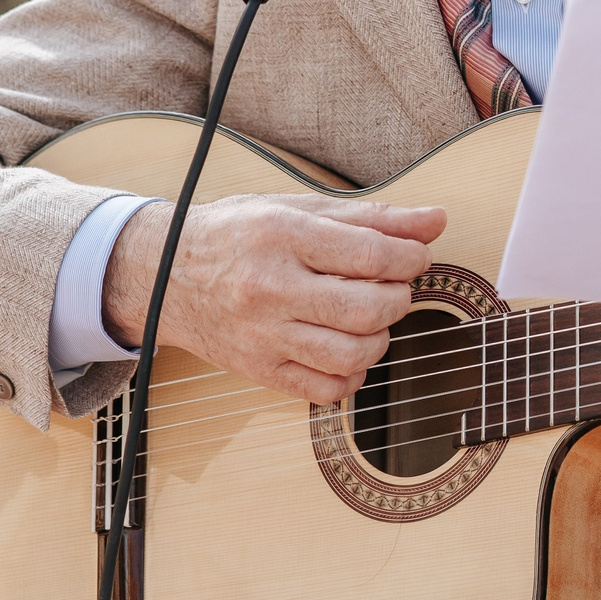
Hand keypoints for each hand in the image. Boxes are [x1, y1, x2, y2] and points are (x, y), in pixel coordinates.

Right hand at [102, 194, 445, 404]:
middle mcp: (271, 288)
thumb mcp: (299, 209)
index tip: (415, 258)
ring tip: (372, 319)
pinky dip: (352, 376)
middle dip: (399, 300)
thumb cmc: (239, 236)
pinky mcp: (259, 370)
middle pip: (366, 309)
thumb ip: (372, 217)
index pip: (370, 254)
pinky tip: (348, 351)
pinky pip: (325, 390)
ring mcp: (264, 335)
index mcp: (283, 236)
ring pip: (351, 354)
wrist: (164, 274)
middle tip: (394, 289)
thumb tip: (435, 221)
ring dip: (381, 339)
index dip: (410, 259)